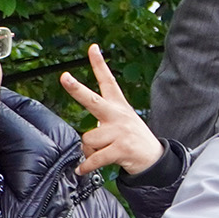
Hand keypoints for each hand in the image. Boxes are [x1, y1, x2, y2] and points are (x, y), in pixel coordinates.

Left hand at [61, 45, 162, 176]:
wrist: (154, 159)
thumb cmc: (132, 139)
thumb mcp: (122, 122)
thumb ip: (102, 124)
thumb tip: (84, 141)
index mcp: (118, 106)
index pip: (108, 81)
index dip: (99, 64)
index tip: (92, 48)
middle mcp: (118, 115)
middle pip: (93, 100)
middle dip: (76, 89)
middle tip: (64, 77)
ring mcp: (120, 131)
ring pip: (89, 138)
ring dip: (90, 150)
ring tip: (102, 152)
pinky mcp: (121, 149)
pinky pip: (94, 158)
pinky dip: (87, 166)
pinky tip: (83, 169)